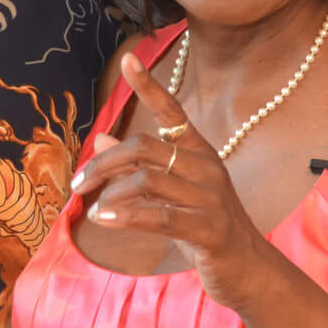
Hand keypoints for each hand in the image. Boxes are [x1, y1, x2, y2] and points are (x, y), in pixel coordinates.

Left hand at [68, 53, 276, 309]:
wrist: (248, 269)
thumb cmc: (206, 226)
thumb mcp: (172, 192)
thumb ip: (139, 165)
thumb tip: (101, 137)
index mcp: (199, 152)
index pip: (172, 111)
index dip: (150, 85)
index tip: (129, 59)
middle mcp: (207, 167)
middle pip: (145, 147)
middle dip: (104, 163)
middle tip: (78, 183)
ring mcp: (210, 197)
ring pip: (147, 180)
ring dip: (111, 193)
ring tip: (93, 210)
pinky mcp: (208, 229)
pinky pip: (159, 216)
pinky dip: (125, 216)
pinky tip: (102, 219)